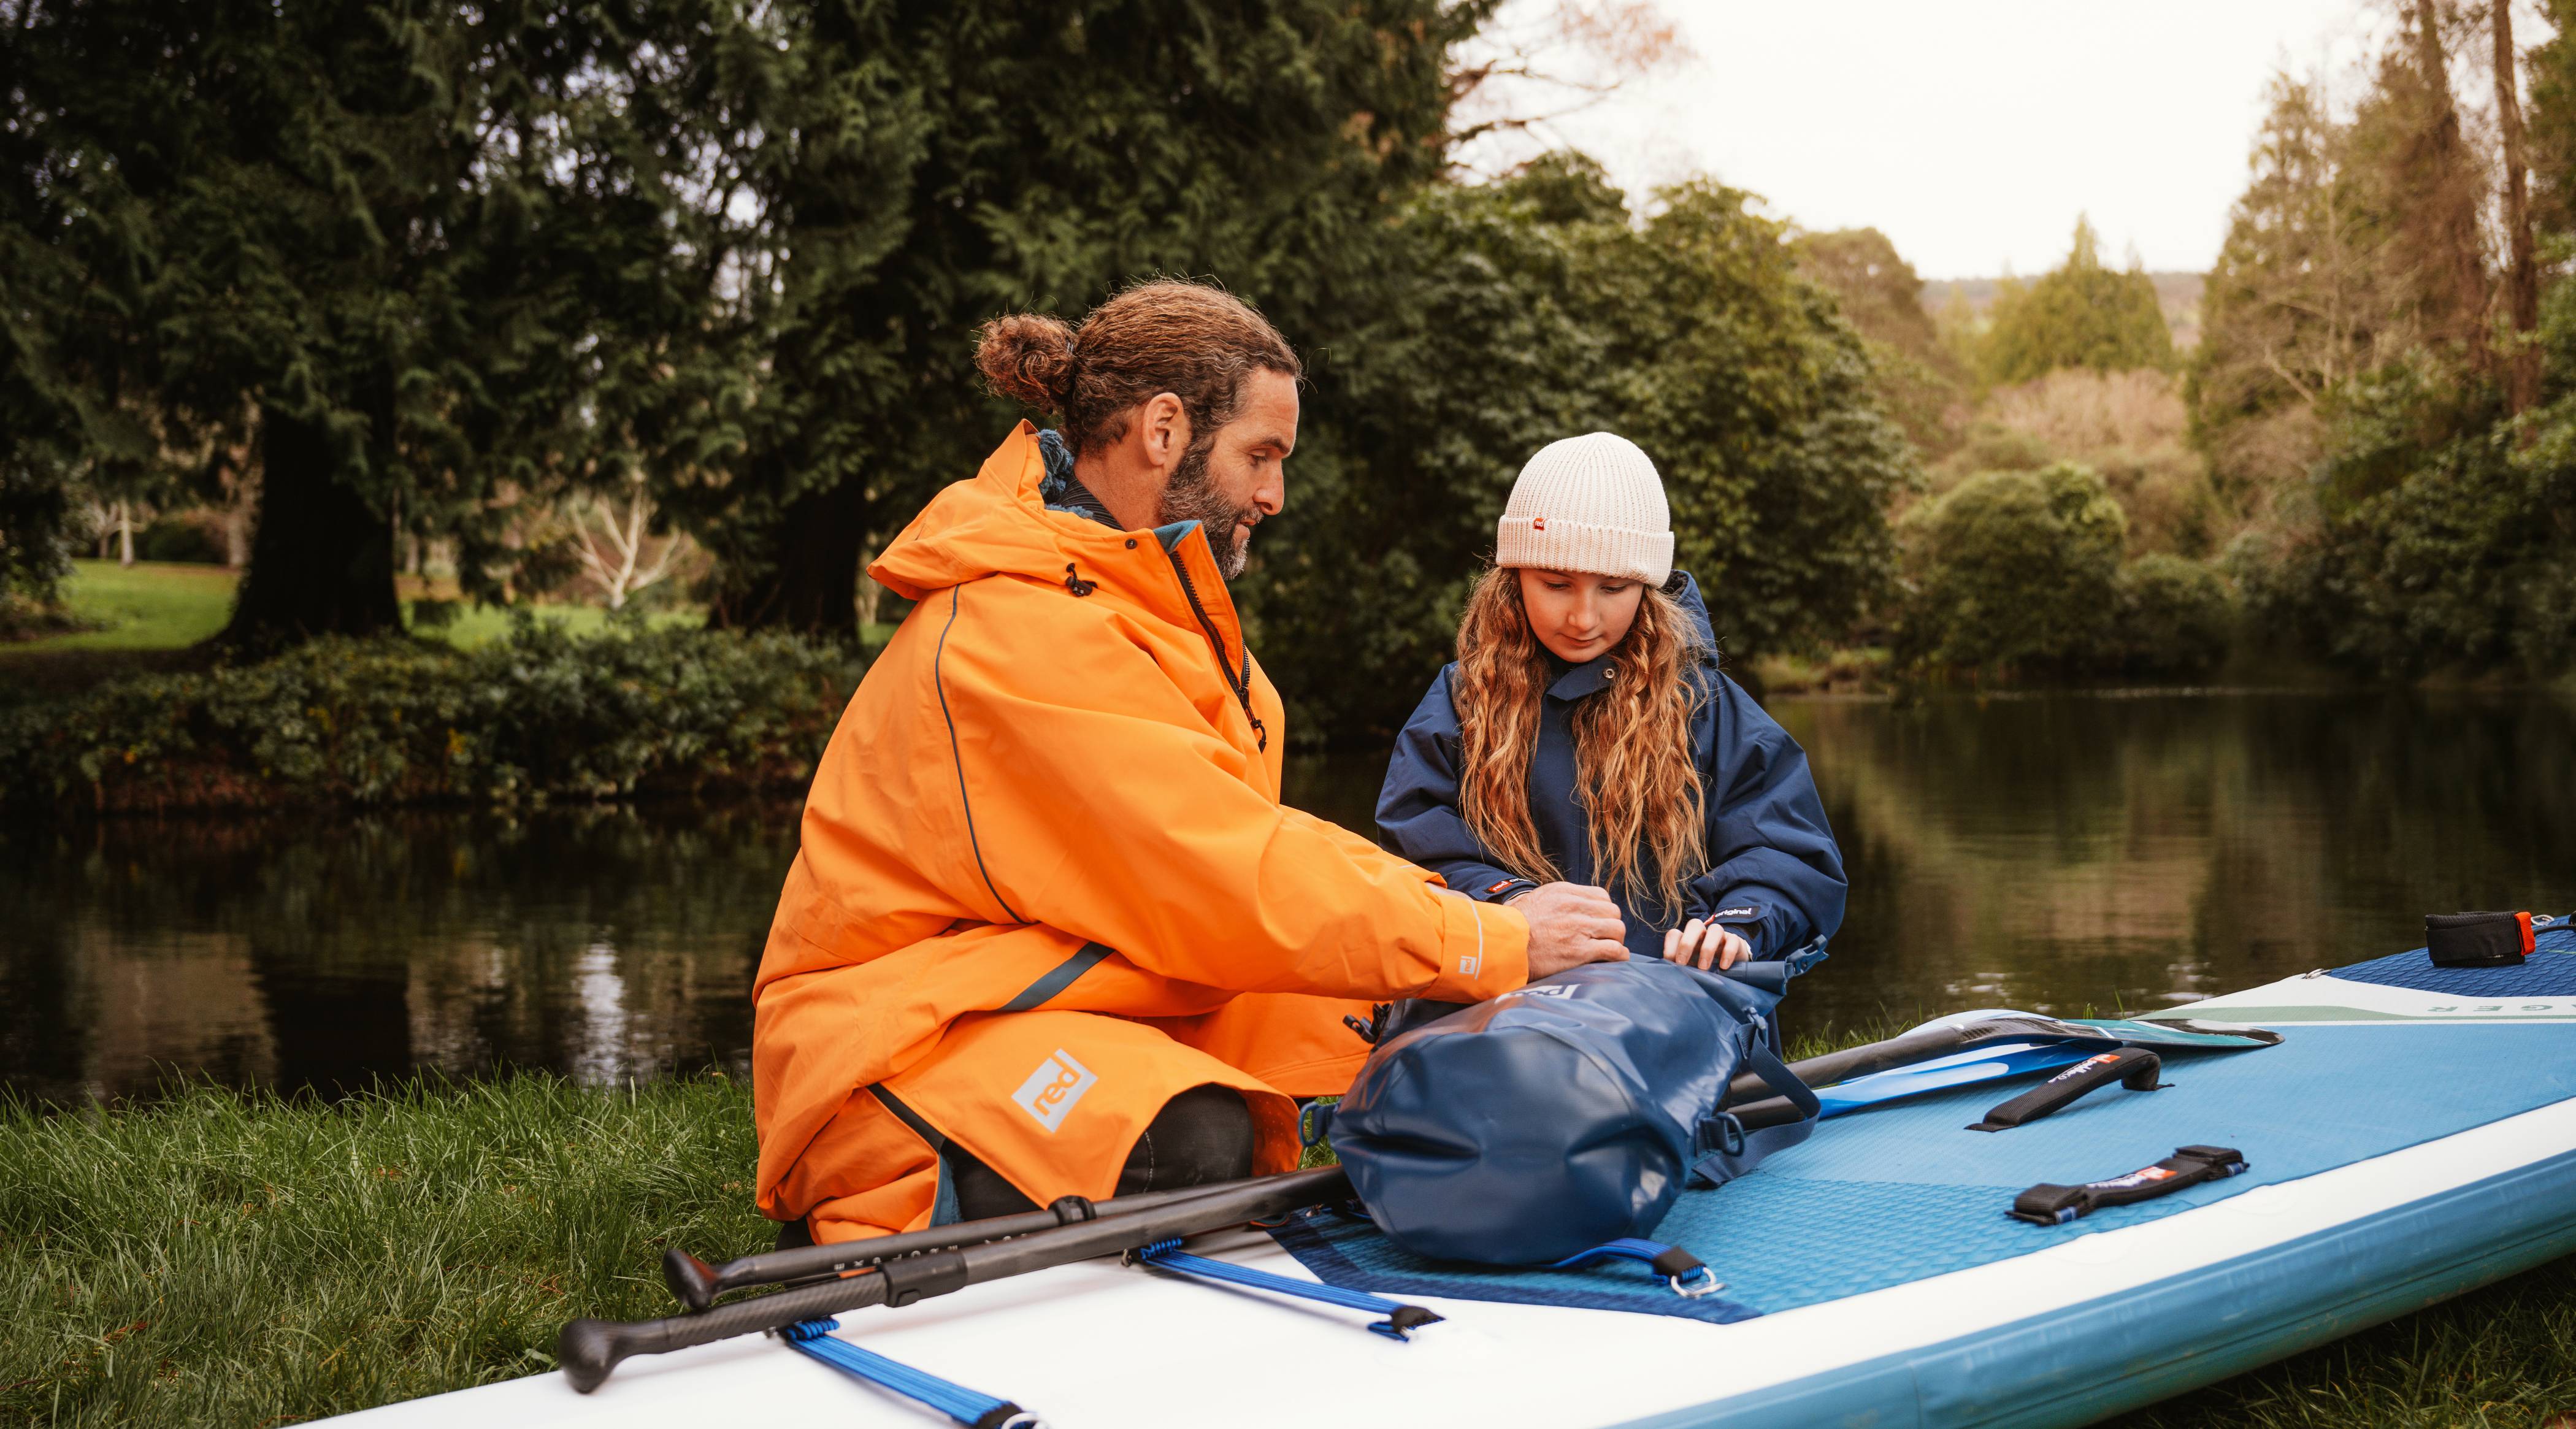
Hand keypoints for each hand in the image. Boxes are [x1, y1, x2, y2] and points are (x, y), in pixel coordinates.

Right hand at [1511, 882, 1628, 979]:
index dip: (1602, 911)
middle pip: (1612, 912)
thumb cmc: (1515, 927)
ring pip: (1617, 930)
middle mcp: (1575, 907)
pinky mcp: (1581, 951)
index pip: (1601, 896)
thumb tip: (1578, 907)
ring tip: (1608, 949)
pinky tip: (1614, 959)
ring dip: (1615, 940)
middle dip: (1610, 925)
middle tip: (1603, 937)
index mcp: (1564, 893)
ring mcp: (1579, 929)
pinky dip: (1619, 956)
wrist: (1503, 947)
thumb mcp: (1537, 900)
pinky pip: (1614, 950)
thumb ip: (1560, 900)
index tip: (1597, 922)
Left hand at [1663, 917, 1748, 971]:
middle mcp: (1703, 934)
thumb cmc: (1705, 966)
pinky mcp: (1735, 941)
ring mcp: (1720, 936)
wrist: (1731, 964)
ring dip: (1707, 948)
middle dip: (1686, 943)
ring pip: (1715, 929)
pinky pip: (1732, 940)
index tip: (1671, 964)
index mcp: (1688, 939)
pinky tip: (1723, 967)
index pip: (1675, 934)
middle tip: (1682, 963)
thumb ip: (1682, 969)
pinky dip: (1728, 953)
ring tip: (1703, 967)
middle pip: (1694, 925)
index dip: (1670, 947)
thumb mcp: (1691, 968)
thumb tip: (1671, 975)